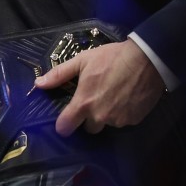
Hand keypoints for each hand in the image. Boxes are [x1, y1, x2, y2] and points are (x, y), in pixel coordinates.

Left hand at [34, 40, 165, 135]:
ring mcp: (118, 121)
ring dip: (107, 114)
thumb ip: (60, 74)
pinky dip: (123, 113)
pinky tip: (126, 97)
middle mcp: (100, 117)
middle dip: (89, 117)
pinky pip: (123, 121)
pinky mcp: (134, 121)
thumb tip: (38, 84)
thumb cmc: (111, 58)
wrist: (147, 60)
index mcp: (84, 103)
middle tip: (96, 98)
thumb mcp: (82, 61)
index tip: (65, 120)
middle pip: (89, 127)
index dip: (63, 125)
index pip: (66, 126)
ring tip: (113, 94)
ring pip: (107, 124)